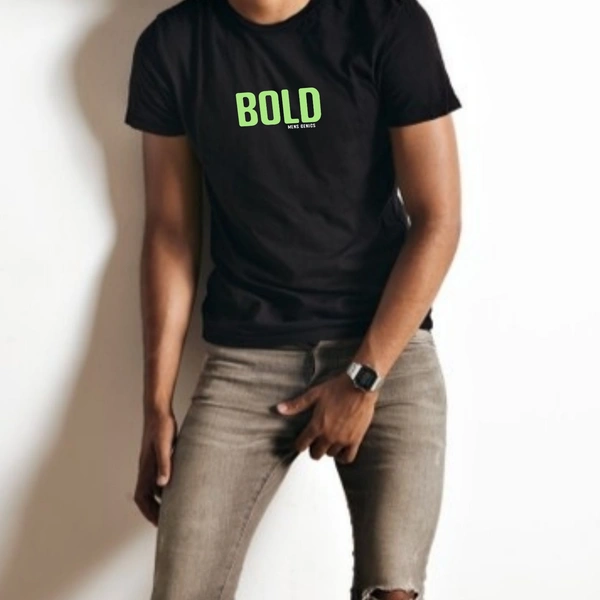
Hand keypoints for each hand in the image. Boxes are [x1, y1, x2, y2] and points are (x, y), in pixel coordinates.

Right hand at [134, 410, 177, 525]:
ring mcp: (150, 463)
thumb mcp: (165, 445)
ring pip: (152, 488)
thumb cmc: (161, 426)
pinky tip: (177, 487)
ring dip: (160, 500)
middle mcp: (146, 468)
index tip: (159, 524)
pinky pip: (158, 478)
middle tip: (168, 523)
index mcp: (146, 468)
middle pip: (145, 497)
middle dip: (154, 511)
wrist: (158, 410)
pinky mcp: (157, 457)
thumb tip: (162, 485)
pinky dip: (165, 487)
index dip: (148, 512)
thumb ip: (164, 464)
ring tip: (173, 509)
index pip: (141, 498)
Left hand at [276, 372, 377, 463]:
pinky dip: (342, 457)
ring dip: (327, 450)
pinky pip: (347, 458)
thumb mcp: (314, 394)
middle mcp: (329, 435)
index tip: (300, 442)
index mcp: (317, 425)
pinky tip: (340, 450)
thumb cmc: (338, 387)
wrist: (360, 385)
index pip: (302, 445)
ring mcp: (343, 439)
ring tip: (328, 441)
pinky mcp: (356, 439)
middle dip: (313, 448)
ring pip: (330, 455)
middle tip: (315, 441)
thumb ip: (297, 404)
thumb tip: (279, 409)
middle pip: (315, 454)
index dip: (299, 444)